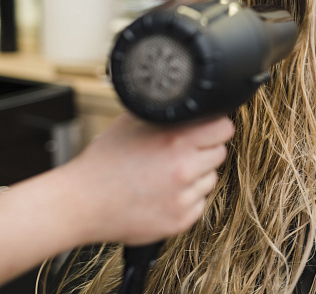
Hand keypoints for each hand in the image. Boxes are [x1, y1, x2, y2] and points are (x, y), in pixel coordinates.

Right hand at [62, 113, 233, 245]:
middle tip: (179, 155)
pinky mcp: (180, 220)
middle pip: (220, 153)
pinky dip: (186, 200)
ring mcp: (184, 197)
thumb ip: (165, 115)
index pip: (224, 128)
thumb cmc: (103, 162)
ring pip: (210, 179)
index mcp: (176, 141)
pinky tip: (162, 195)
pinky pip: (198, 203)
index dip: (215, 128)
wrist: (80, 203)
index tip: (207, 131)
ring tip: (164, 177)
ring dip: (196, 177)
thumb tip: (190, 106)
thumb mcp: (131, 123)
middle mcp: (185, 169)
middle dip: (204, 152)